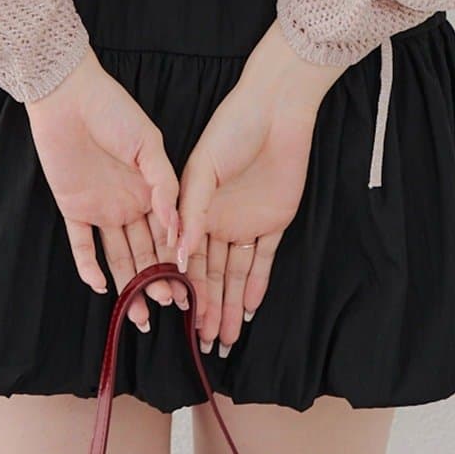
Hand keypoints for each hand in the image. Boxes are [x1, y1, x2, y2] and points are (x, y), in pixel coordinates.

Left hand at [26, 47, 186, 329]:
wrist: (69, 97)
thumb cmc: (114, 111)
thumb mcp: (148, 144)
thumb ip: (164, 184)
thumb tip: (178, 226)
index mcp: (152, 189)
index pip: (168, 232)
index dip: (177, 260)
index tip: (188, 287)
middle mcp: (129, 203)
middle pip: (145, 251)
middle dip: (156, 281)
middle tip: (167, 307)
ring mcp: (101, 208)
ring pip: (117, 255)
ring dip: (128, 282)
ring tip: (140, 316)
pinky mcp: (73, 208)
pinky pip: (81, 244)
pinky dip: (89, 266)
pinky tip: (101, 287)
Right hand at [176, 19, 341, 353]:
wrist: (276, 110)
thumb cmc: (232, 129)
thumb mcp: (203, 168)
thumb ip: (191, 211)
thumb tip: (178, 254)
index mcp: (193, 207)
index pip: (187, 257)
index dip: (184, 288)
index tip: (179, 317)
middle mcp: (217, 219)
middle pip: (211, 273)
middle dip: (207, 308)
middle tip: (204, 342)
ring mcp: (246, 221)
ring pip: (237, 273)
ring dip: (231, 305)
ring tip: (225, 339)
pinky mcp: (274, 220)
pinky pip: (265, 258)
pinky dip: (259, 283)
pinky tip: (250, 310)